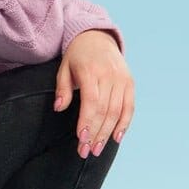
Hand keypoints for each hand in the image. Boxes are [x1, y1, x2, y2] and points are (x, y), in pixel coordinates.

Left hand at [53, 30, 133, 157]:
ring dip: (107, 133)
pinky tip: (116, 138)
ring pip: (117, 111)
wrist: (97, 37)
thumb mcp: (64, 67)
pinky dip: (125, 124)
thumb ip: (62, 88)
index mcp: (91, 71)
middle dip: (96, 133)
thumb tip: (59, 108)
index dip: (87, 122)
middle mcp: (109, 75)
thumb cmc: (77, 56)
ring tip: (97, 149)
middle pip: (105, 110)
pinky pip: (129, 107)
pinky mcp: (129, 82)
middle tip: (86, 151)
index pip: (91, 101)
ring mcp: (122, 79)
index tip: (81, 139)